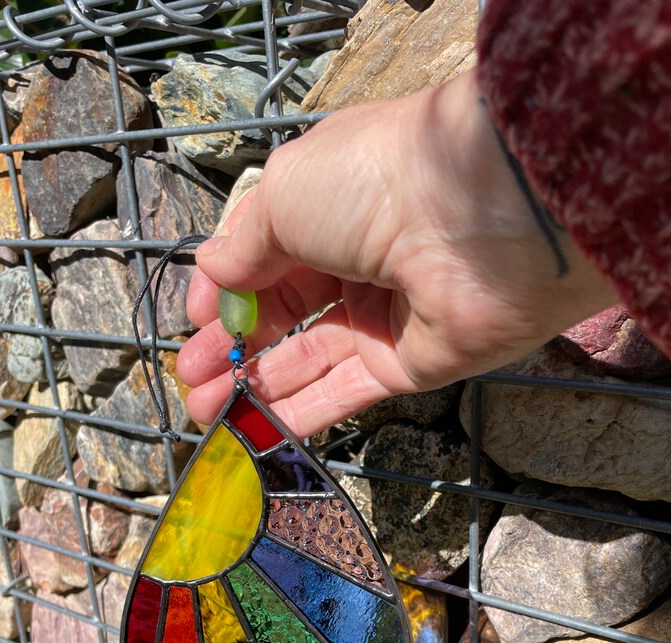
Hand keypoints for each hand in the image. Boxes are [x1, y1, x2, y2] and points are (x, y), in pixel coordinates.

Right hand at [178, 69, 616, 434]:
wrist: (479, 220)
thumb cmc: (374, 183)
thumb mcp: (284, 195)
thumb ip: (245, 245)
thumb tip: (213, 273)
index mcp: (328, 205)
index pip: (264, 257)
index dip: (226, 292)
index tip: (195, 324)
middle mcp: (355, 261)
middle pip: (282, 314)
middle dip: (231, 348)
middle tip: (191, 380)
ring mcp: (383, 317)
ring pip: (307, 359)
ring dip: (253, 387)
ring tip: (203, 412)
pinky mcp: (408, 366)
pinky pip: (343, 393)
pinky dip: (297, 413)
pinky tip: (252, 430)